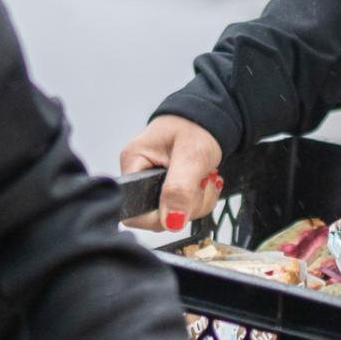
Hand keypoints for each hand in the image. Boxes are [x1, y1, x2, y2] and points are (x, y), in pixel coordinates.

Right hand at [116, 116, 223, 232]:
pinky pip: (183, 209)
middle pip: (156, 216)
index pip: (133, 209)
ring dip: (197, 201)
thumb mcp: (192, 155)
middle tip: (201, 182)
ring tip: (204, 177)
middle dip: (186, 205)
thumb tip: (171, 221)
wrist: (207, 118)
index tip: (184, 200)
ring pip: (173, 215)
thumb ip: (180, 189)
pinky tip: (203, 181)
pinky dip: (200, 199)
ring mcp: (152, 183)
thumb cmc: (196, 126)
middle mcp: (138, 173)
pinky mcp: (166, 188)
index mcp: (134, 161)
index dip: (159, 215)